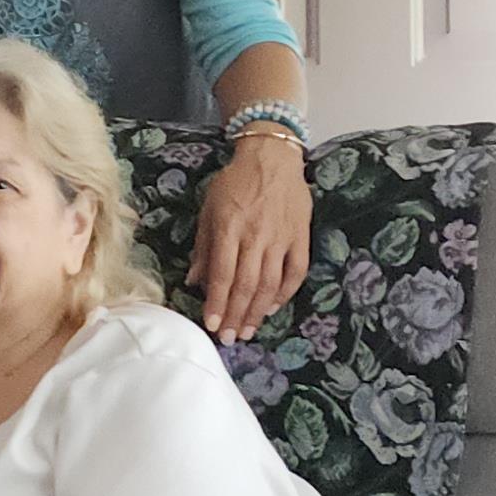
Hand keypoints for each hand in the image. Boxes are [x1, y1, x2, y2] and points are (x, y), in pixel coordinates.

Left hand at [193, 136, 313, 341]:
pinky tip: (272, 307)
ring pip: (270, 284)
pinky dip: (285, 293)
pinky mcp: (301, 237)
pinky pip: (296, 272)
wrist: (272, 157)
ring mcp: (281, 238)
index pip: (222, 274)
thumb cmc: (234, 182)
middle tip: (230, 338)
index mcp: (230, 228)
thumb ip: (204, 246)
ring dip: (258, 311)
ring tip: (248, 330)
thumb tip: (194, 281)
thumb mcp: (209, 208)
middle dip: (236, 315)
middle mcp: (256, 237)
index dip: (217, 303)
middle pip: (246, 285)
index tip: (212, 325)